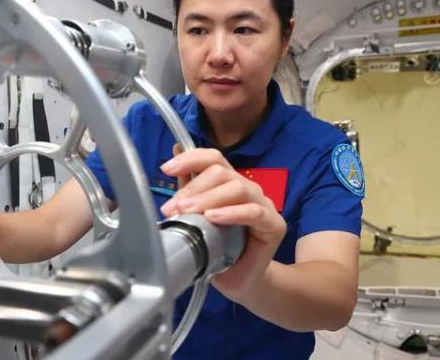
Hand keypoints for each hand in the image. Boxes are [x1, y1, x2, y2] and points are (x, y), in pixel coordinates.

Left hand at [159, 147, 285, 301]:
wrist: (241, 280)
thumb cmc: (220, 248)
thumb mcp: (197, 217)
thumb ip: (188, 188)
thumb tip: (171, 158)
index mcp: (229, 182)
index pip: (213, 159)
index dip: (190, 158)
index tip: (166, 169)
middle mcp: (247, 188)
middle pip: (221, 172)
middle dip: (193, 188)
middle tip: (172, 207)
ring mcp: (263, 204)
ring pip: (237, 188)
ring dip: (208, 198)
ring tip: (187, 211)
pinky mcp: (274, 224)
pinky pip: (253, 212)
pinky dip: (231, 213)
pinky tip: (213, 218)